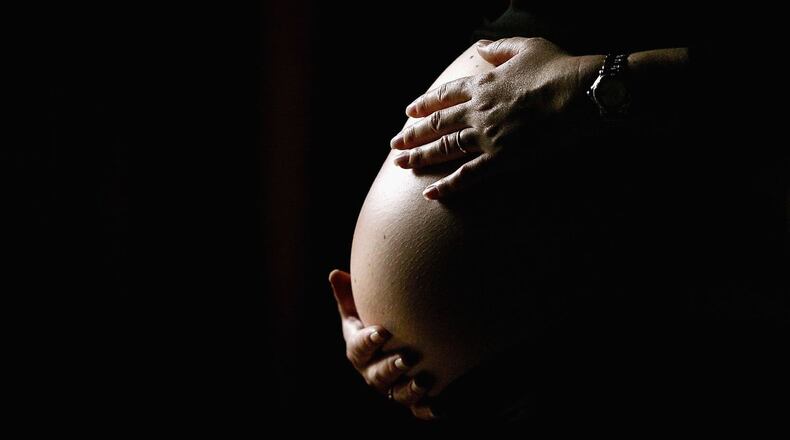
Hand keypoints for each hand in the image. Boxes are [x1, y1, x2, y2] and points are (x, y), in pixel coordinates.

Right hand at [328, 269, 437, 419]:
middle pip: (378, 375)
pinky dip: (429, 409)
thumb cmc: (378, 323)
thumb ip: (349, 295)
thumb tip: (335, 274)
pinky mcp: (415, 400)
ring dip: (410, 390)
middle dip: (391, 368)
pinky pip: (420, 409)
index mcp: (360, 352)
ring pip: (399, 394)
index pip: (359, 349)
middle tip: (407, 358)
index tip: (381, 332)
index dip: (368, 342)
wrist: (404, 346)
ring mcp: (394, 388)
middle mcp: (374, 373)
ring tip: (424, 381)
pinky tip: (441, 407)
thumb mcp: (362, 310)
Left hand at [390, 37, 600, 199]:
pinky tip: (431, 194)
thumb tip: (481, 46)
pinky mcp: (501, 158)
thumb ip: (500, 48)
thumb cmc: (558, 68)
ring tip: (401, 165)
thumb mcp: (527, 47)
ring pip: (445, 149)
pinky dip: (448, 186)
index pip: (444, 95)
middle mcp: (477, 110)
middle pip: (436, 124)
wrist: (579, 94)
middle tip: (394, 145)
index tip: (410, 113)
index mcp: (482, 83)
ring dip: (420, 157)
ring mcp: (487, 136)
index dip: (424, 105)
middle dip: (412, 135)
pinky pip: (468, 175)